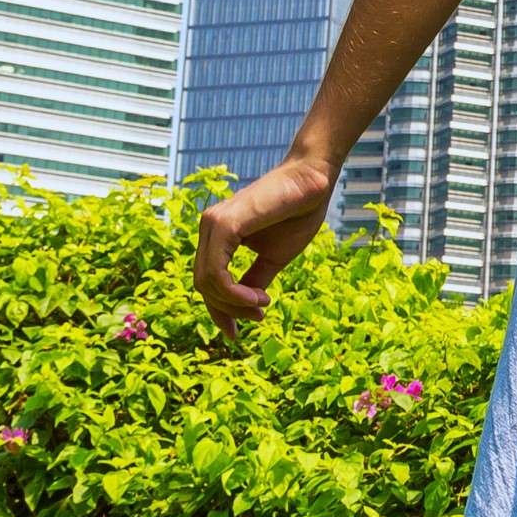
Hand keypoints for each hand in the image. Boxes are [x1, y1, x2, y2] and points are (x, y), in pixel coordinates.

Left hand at [195, 153, 336, 328]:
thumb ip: (253, 280)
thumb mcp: (273, 258)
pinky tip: (258, 297)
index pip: (206, 280)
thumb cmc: (296, 214)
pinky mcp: (224, 225)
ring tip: (261, 305)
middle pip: (203, 285)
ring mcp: (213, 223)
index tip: (236, 333)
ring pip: (206, 282)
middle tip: (258, 316)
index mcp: (217, 234)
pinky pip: (217, 273)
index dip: (219, 311)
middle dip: (228, 310)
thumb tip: (244, 309)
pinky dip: (234, 293)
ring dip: (234, 304)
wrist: (313, 183)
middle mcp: (209, 226)